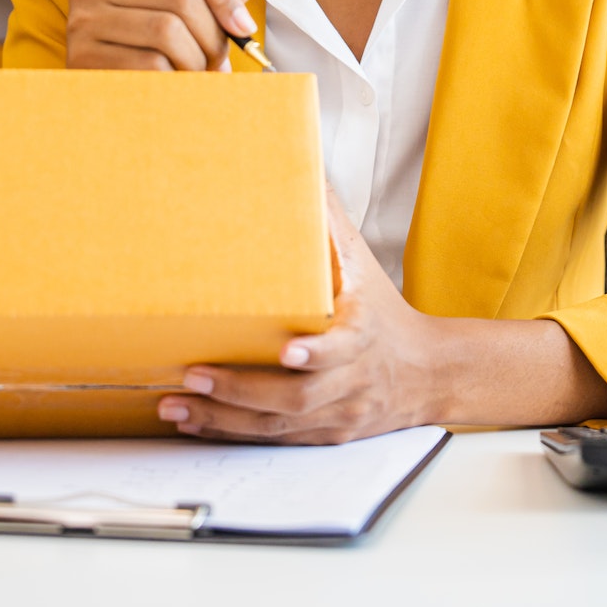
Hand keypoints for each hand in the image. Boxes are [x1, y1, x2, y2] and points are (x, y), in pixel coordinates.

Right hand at [65, 0, 275, 69]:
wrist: (107, 106)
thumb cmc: (155, 52)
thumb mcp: (190, 13)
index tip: (242, 27)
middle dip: (213, 37)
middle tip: (217, 64)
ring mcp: (84, 18)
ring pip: (168, 30)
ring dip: (196, 63)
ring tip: (195, 76)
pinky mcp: (81, 56)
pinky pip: (149, 64)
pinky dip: (175, 81)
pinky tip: (172, 87)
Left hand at [159, 190, 445, 443]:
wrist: (429, 374)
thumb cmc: (384, 312)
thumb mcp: (364, 264)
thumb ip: (330, 222)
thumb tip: (302, 166)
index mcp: (364, 336)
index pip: (344, 349)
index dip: (317, 354)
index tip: (289, 351)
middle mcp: (352, 382)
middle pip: (299, 396)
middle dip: (243, 389)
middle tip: (195, 375)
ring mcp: (339, 415)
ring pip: (279, 425)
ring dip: (224, 418)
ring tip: (177, 405)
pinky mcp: (324, 437)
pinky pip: (275, 440)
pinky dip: (232, 433)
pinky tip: (196, 424)